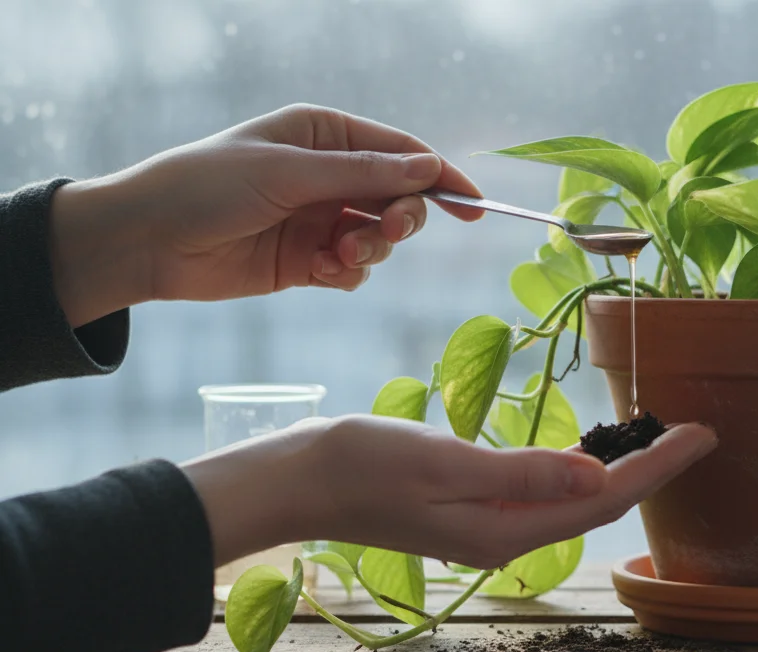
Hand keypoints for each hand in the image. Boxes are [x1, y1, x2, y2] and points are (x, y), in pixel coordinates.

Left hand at [48, 104, 481, 326]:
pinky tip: (320, 272)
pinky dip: (347, 273)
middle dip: (400, 219)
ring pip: (380, 239)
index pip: (401, 152)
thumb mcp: (289, 172)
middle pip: (398, 198)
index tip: (473, 206)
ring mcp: (320, 220)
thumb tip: (429, 166)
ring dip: (369, 250)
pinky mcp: (308, 262)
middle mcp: (328, 175)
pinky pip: (355, 270)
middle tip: (384, 232)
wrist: (148, 242)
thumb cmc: (207, 186)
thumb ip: (362, 174)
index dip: (440, 176)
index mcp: (324, 135)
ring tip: (336, 257)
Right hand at [180, 415, 716, 568]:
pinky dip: (581, 467)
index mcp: (505, 529)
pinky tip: (594, 447)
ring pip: (576, 498)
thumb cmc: (362, 463)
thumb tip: (598, 472)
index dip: (658, 466)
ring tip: (661, 435)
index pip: (604, 498)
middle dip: (654, 468)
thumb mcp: (445, 461)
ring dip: (623, 467)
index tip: (703, 434)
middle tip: (699, 430)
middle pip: (600, 503)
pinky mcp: (475, 506)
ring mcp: (490, 523)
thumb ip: (523, 471)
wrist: (299, 480)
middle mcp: (506, 535)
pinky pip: (547, 490)